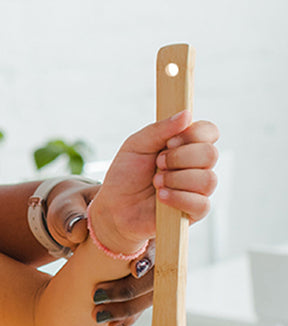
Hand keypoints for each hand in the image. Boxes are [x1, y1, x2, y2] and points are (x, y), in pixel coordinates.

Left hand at [45, 179, 154, 325]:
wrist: (70, 217)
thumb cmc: (69, 208)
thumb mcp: (66, 208)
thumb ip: (71, 216)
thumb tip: (77, 229)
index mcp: (137, 225)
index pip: (155, 243)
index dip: (149, 258)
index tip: (135, 270)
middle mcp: (147, 248)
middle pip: (154, 275)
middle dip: (129, 290)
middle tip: (97, 296)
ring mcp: (142, 268)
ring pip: (146, 295)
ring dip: (126, 310)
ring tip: (98, 317)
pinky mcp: (132, 283)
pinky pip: (136, 304)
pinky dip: (125, 318)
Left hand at [89, 111, 219, 254]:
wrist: (114, 206)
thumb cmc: (126, 174)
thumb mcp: (136, 145)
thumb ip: (159, 129)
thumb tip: (186, 114)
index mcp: (185, 145)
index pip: (209, 131)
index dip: (193, 134)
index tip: (169, 142)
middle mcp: (196, 166)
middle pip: (210, 154)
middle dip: (179, 158)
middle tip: (157, 164)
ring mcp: (198, 189)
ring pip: (208, 179)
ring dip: (175, 179)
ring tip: (156, 182)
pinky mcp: (195, 212)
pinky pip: (201, 203)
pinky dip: (177, 198)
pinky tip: (161, 197)